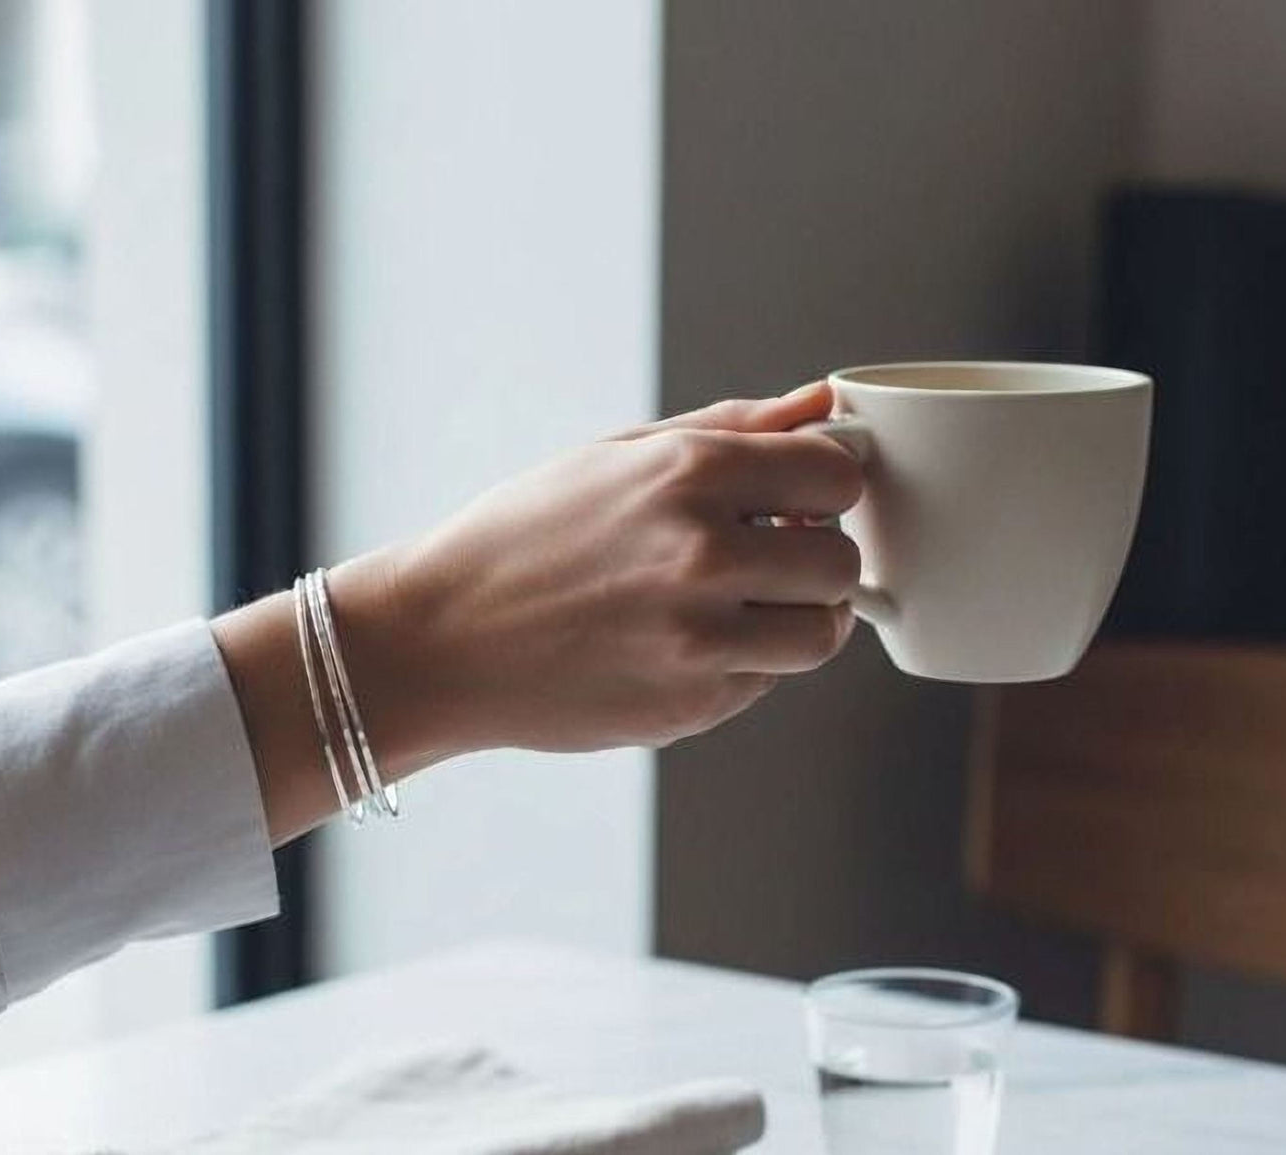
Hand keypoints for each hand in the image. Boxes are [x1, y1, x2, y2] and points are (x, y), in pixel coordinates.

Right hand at [216, 381, 862, 840]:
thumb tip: (822, 403)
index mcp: (688, 473)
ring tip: (740, 604)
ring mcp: (700, 640)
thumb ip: (733, 427)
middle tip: (768, 557)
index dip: (825, 485)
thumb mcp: (619, 454)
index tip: (799, 498)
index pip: (837, 475)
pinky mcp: (693, 705)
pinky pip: (766, 680)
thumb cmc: (527, 535)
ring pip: (823, 632)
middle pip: (842, 560)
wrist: (442, 638)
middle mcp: (704, 556)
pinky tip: (682, 641)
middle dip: (815, 556)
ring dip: (797, 616)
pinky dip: (744, 661)